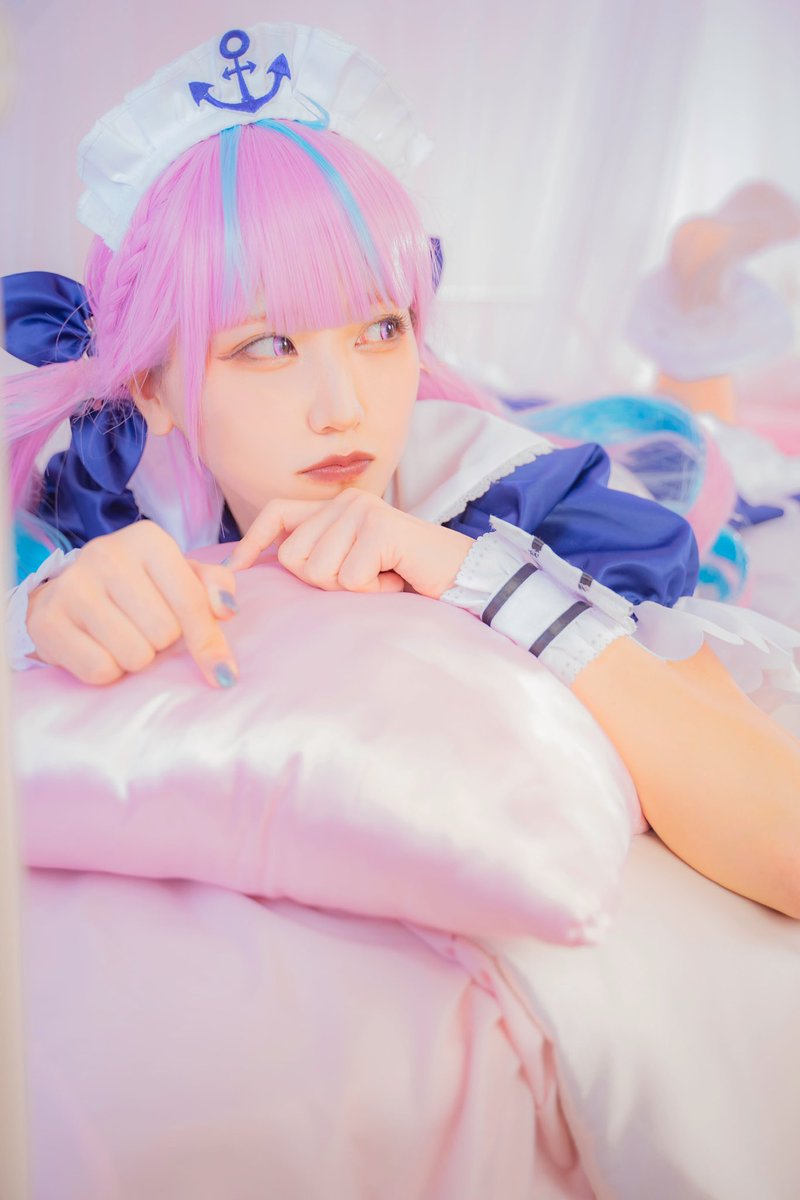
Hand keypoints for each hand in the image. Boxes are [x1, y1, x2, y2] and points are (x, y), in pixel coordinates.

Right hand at [26, 521, 238, 686]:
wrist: (68, 593)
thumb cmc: (141, 587)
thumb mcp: (182, 577)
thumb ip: (215, 588)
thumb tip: (226, 610)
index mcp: (148, 539)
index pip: (191, 601)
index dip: (210, 643)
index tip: (224, 674)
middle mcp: (106, 554)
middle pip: (165, 633)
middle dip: (163, 643)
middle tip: (146, 629)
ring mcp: (72, 585)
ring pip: (134, 655)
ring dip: (137, 658)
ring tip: (124, 637)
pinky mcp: (46, 620)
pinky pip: (99, 670)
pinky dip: (107, 671)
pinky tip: (100, 648)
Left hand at [226, 488, 473, 599]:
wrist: (462, 574)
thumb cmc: (406, 575)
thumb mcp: (355, 561)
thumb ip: (320, 553)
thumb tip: (265, 566)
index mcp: (335, 506)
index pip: (277, 513)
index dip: (253, 541)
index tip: (236, 568)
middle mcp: (345, 502)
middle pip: (293, 557)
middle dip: (322, 583)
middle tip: (361, 579)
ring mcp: (362, 512)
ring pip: (319, 572)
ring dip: (351, 588)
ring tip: (381, 576)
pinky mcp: (379, 530)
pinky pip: (350, 580)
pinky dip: (374, 591)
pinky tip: (395, 579)